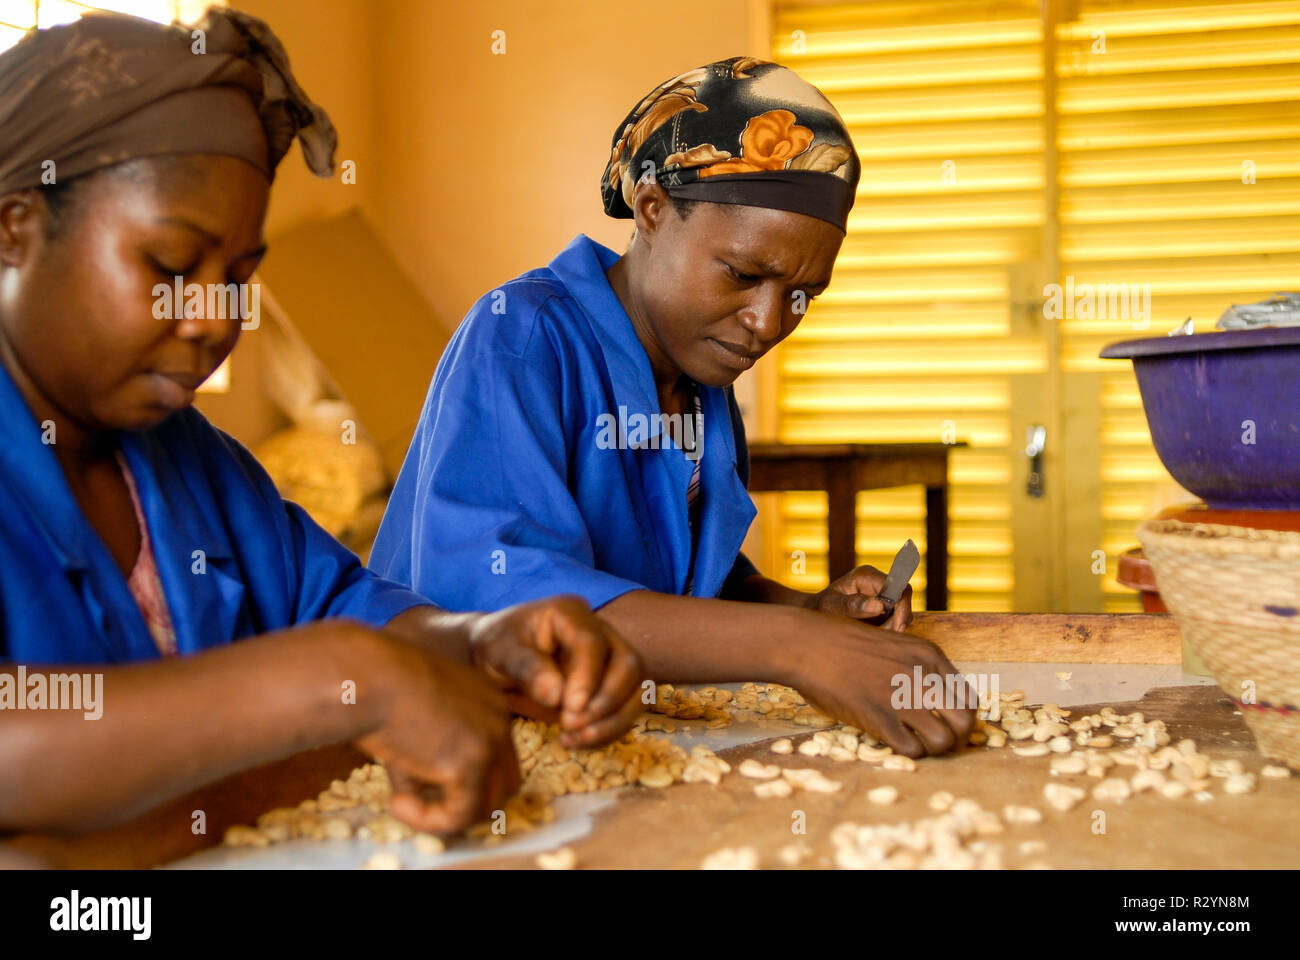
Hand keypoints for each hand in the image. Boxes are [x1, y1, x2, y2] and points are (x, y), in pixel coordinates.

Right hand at [354, 636, 519, 834]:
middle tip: (422, 805)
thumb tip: (425, 809)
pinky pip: (459, 817)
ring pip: (487, 806)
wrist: (365, 675)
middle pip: (504, 784)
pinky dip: (429, 822)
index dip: (467, 781)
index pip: (498, 757)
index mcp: (488, 701)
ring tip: (401, 803)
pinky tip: (396, 804)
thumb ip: (427, 763)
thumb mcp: (412, 723)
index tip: (425, 786)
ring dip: (446, 817)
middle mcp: (499, 718)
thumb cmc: (376, 689)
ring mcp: (489, 741)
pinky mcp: (470, 764)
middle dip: (466, 804)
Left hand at [466, 595, 645, 748]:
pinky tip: (576, 741)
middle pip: (629, 664)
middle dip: (608, 701)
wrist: (494, 660)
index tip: (570, 708)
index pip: (593, 642)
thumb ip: (526, 668)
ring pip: (637, 689)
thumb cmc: (496, 647)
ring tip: (576, 738)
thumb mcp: (499, 652)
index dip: (588, 677)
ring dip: (613, 721)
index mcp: (570, 614)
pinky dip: (607, 731)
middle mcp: (599, 632)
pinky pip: (625, 710)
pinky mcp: (611, 686)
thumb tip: (557, 696)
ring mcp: (610, 659)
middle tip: (572, 724)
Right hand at [788, 612, 973, 757]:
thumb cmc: (843, 642)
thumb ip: (918, 667)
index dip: (962, 717)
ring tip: (919, 744)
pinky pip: (912, 749)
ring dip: (934, 749)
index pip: (969, 698)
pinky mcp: (879, 718)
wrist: (808, 645)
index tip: (948, 723)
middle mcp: (923, 677)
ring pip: (944, 740)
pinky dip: (909, 752)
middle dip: (957, 738)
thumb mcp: (893, 643)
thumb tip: (935, 697)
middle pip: (965, 722)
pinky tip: (896, 741)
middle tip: (939, 741)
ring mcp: (901, 698)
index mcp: (929, 656)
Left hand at [806, 564, 912, 630]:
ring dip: (892, 626)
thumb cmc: (820, 607)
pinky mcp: (883, 605)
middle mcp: (877, 581)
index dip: (902, 607)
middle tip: (883, 635)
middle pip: (904, 598)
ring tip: (871, 633)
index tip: (897, 628)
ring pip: (902, 610)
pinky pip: (895, 618)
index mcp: (866, 575)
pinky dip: (888, 628)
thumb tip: (879, 607)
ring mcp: (881, 593)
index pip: (897, 587)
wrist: (815, 612)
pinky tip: (872, 632)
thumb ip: (853, 606)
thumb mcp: (831, 607)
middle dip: (899, 620)